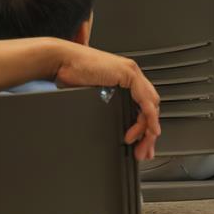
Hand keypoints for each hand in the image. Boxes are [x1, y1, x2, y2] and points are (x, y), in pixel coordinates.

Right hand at [52, 43, 162, 160]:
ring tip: (139, 145)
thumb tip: (111, 128)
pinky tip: (148, 130)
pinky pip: (146, 99)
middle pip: (150, 107)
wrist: (62, 62)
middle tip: (142, 151)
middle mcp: (131, 75)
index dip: (145, 127)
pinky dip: (148, 117)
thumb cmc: (72, 76)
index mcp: (124, 79)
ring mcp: (131, 73)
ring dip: (148, 129)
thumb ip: (107, 108)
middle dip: (148, 133)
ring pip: (151, 105)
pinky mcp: (128, 73)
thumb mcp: (94, 97)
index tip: (141, 145)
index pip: (143, 106)